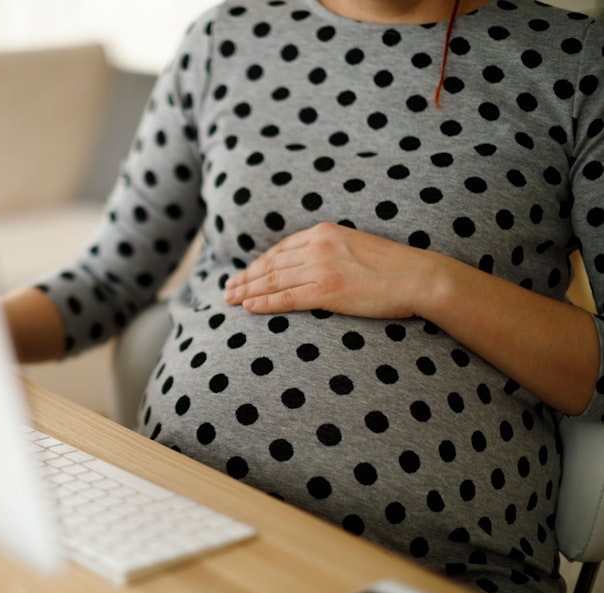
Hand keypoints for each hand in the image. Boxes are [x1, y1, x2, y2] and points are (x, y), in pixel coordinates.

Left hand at [223, 223, 438, 318]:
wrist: (419, 277)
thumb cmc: (394, 267)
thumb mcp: (356, 246)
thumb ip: (331, 251)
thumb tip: (312, 264)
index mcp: (324, 232)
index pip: (281, 248)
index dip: (259, 262)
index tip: (246, 272)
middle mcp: (318, 246)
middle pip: (271, 264)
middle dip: (246, 276)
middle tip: (227, 287)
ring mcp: (321, 268)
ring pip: (273, 281)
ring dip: (248, 290)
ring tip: (230, 299)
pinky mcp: (327, 291)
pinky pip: (286, 298)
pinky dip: (264, 303)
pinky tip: (249, 307)